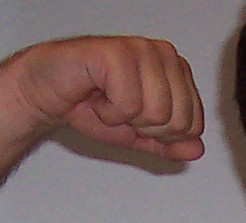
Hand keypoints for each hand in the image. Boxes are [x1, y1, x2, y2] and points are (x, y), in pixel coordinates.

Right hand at [16, 36, 205, 161]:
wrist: (49, 95)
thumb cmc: (90, 106)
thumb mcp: (137, 135)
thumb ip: (168, 143)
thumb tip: (196, 150)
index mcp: (174, 69)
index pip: (193, 122)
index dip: (162, 136)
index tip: (136, 120)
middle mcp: (162, 54)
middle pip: (178, 119)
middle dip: (144, 128)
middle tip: (119, 111)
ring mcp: (141, 50)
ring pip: (156, 112)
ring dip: (123, 119)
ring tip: (107, 101)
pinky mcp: (117, 53)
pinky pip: (128, 104)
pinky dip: (107, 112)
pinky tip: (96, 95)